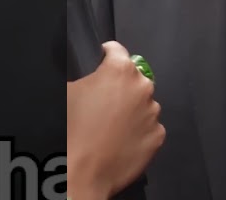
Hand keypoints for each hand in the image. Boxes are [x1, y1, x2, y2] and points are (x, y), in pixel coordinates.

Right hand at [67, 42, 164, 197]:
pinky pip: (148, 126)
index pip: (116, 50)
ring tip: (109, 125)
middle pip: (132, 78)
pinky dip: (137, 130)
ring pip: (142, 103)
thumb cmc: (71, 132)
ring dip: (130, 108)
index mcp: (120, 70)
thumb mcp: (67, 91)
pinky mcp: (158, 136)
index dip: (104, 56)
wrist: (81, 174)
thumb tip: (88, 77)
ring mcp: (153, 113)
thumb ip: (83, 77)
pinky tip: (119, 139)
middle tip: (100, 103)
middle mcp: (142, 87)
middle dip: (119, 86)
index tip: (101, 62)